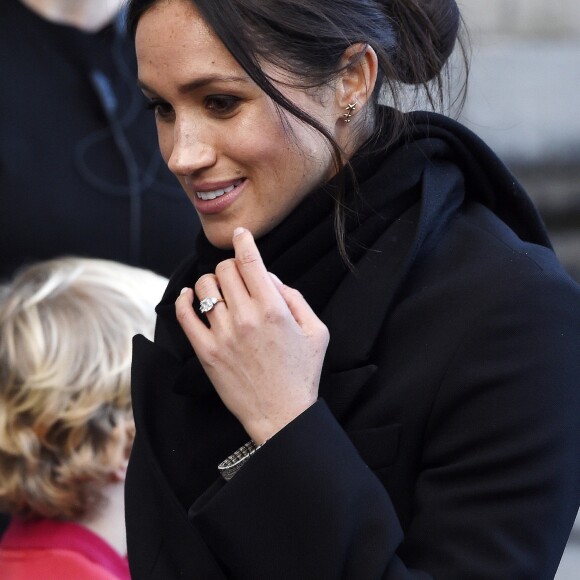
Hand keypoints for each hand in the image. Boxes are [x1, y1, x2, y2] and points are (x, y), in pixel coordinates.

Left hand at [175, 227, 328, 443]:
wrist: (282, 415)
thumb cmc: (302, 374)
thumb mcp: (317, 331)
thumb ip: (296, 298)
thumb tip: (270, 279)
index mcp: (273, 309)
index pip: (250, 261)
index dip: (244, 241)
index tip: (240, 234)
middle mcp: (245, 317)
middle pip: (225, 270)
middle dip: (232, 266)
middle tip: (238, 277)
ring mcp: (222, 334)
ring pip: (205, 287)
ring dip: (212, 282)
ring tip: (221, 291)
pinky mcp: (206, 352)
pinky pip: (185, 315)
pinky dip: (184, 299)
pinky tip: (189, 296)